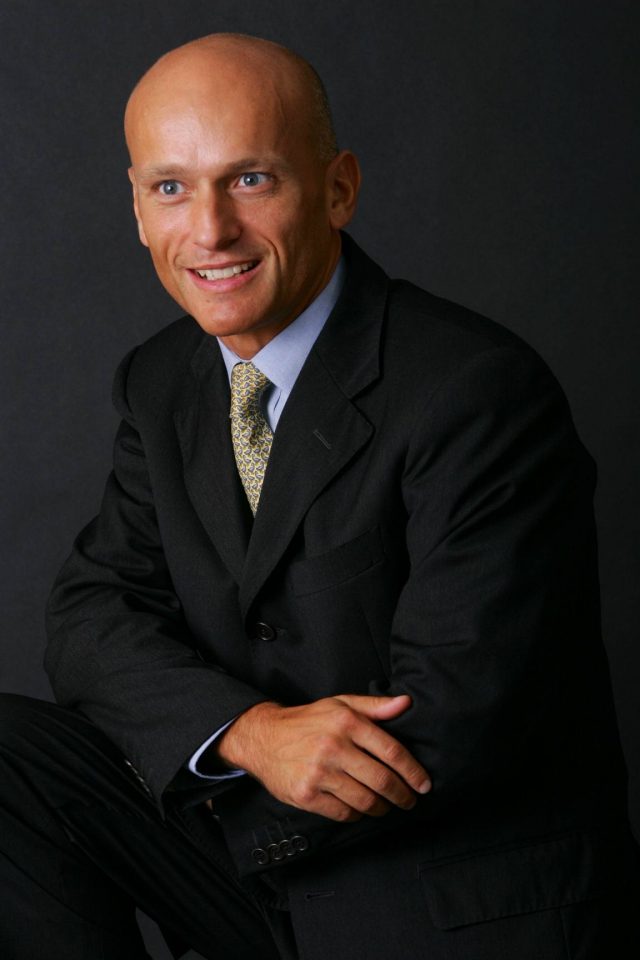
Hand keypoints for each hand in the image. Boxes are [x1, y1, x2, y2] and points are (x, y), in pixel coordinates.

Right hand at [216, 694, 430, 821]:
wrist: (264, 738)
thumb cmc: (308, 721)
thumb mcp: (340, 704)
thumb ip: (374, 706)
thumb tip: (406, 703)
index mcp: (347, 722)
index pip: (392, 751)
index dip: (413, 771)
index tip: (424, 784)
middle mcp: (333, 746)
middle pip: (382, 780)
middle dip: (402, 795)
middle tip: (410, 800)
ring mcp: (319, 772)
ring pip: (365, 800)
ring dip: (382, 808)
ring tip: (386, 805)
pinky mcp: (306, 794)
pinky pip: (343, 813)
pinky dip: (357, 814)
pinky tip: (360, 808)